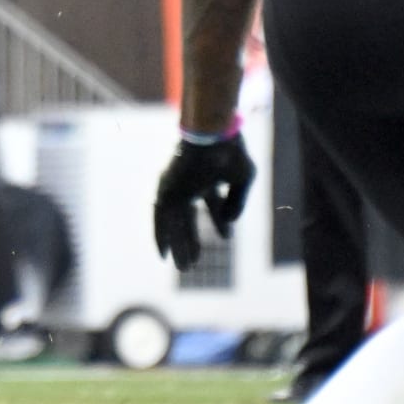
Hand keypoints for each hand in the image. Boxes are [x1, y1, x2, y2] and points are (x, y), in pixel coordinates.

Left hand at [153, 133, 253, 270]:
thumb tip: (229, 223)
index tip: (226, 237)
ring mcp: (176, 188)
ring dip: (178, 245)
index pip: (212, 203)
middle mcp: (188, 184)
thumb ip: (236, 202)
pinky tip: (164, 254)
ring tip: (184, 267)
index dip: (219, 219)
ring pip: (175, 223)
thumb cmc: (229, 152)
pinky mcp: (166, 193)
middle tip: (194, 260)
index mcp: (206, 177)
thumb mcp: (242, 179)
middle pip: (188, 217)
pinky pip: (162, 221)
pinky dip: (162, 237)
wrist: (212, 135)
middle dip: (191, 239)